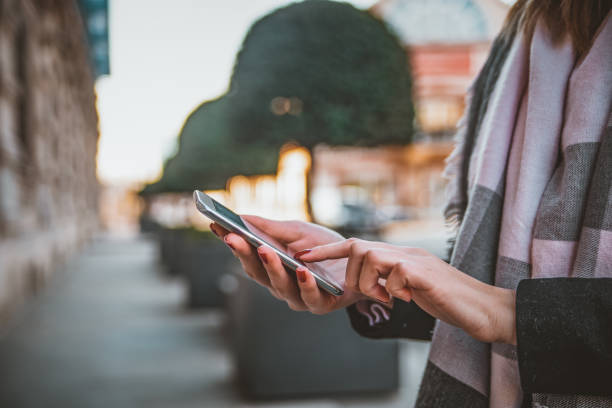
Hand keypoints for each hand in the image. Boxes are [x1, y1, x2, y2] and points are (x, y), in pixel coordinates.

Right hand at [210, 216, 363, 313]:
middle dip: (245, 254)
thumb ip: (271, 228)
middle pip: (257, 273)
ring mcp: (298, 297)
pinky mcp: (321, 304)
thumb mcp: (297, 231)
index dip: (232, 243)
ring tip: (264, 249)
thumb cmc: (324, 247)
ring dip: (271, 267)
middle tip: (234, 237)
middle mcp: (280, 286)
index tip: (217, 226)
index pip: (246, 257)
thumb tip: (240, 216)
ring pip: (280, 287)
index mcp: (271, 268)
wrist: (357, 262)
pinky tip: (301, 270)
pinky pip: (310, 297)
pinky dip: (304, 284)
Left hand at [298, 238, 516, 343]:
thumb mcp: (411, 288)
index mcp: (399, 256)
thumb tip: (370, 283)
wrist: (485, 309)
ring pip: (371, 256)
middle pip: (358, 247)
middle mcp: (405, 252)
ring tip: (389, 298)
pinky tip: (407, 298)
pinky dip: (393, 289)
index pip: (356, 245)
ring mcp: (415, 260)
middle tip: (370, 293)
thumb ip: (390, 280)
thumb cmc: (449, 300)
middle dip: (352, 273)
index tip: (303, 256)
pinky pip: (395, 273)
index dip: (328, 251)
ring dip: (370, 282)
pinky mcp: (425, 273)